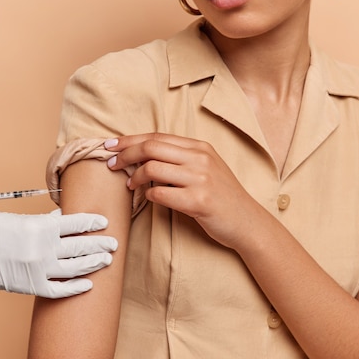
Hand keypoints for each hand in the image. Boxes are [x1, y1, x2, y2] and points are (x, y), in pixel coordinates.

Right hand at [0, 209, 117, 298]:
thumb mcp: (21, 219)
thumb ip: (45, 221)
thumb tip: (63, 217)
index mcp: (40, 227)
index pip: (76, 223)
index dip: (93, 222)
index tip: (104, 222)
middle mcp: (43, 248)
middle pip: (81, 246)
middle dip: (100, 244)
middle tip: (114, 243)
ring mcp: (38, 269)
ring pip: (75, 267)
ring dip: (94, 263)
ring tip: (106, 260)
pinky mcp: (31, 286)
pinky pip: (59, 289)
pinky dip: (75, 287)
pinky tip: (88, 283)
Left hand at [104, 133, 260, 248]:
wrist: (247, 221)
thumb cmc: (222, 196)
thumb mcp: (207, 167)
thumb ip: (181, 158)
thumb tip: (144, 154)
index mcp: (200, 147)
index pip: (157, 136)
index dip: (130, 140)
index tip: (111, 145)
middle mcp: (200, 159)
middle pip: (151, 147)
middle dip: (125, 154)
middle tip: (111, 163)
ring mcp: (200, 179)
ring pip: (152, 169)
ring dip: (134, 177)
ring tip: (129, 184)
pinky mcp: (198, 201)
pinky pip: (160, 194)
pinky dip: (148, 196)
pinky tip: (148, 198)